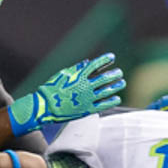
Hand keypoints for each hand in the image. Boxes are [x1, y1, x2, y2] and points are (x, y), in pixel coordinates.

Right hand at [9, 53, 124, 134]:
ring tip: (122, 83)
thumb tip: (87, 62)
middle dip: (114, 74)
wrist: (45, 107)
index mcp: (78, 75)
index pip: (95, 65)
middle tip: (120, 73)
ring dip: (115, 86)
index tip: (112, 58)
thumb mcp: (62, 74)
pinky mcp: (87, 109)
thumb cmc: (51, 89)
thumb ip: (76, 68)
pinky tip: (117, 99)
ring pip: (106, 91)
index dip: (104, 60)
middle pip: (104, 78)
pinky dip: (111, 101)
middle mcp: (85, 86)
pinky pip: (103, 105)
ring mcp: (87, 98)